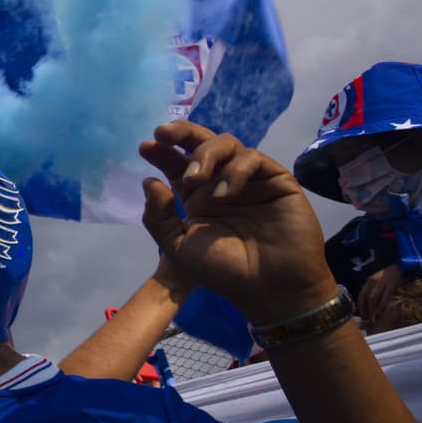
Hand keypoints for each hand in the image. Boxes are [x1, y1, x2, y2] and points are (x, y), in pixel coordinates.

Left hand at [138, 121, 335, 324]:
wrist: (269, 289)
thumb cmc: (224, 272)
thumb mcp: (179, 247)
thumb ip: (159, 217)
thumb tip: (149, 181)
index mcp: (197, 197)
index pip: (178, 164)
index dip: (163, 152)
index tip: (145, 147)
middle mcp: (221, 182)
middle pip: (202, 143)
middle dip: (181, 133)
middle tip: (163, 134)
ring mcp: (249, 179)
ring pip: (227, 144)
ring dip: (204, 155)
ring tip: (193, 180)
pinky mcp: (276, 180)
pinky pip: (253, 159)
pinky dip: (234, 170)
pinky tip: (223, 194)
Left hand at [358, 264, 403, 320]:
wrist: (401, 266)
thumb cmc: (389, 275)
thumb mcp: (378, 279)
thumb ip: (373, 288)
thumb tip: (369, 302)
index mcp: (370, 280)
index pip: (362, 294)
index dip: (360, 304)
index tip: (361, 313)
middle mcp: (374, 281)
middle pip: (367, 297)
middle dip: (366, 308)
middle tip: (367, 318)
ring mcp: (382, 283)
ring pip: (374, 298)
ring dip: (373, 309)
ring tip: (374, 317)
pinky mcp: (392, 286)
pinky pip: (385, 297)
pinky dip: (383, 306)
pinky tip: (382, 312)